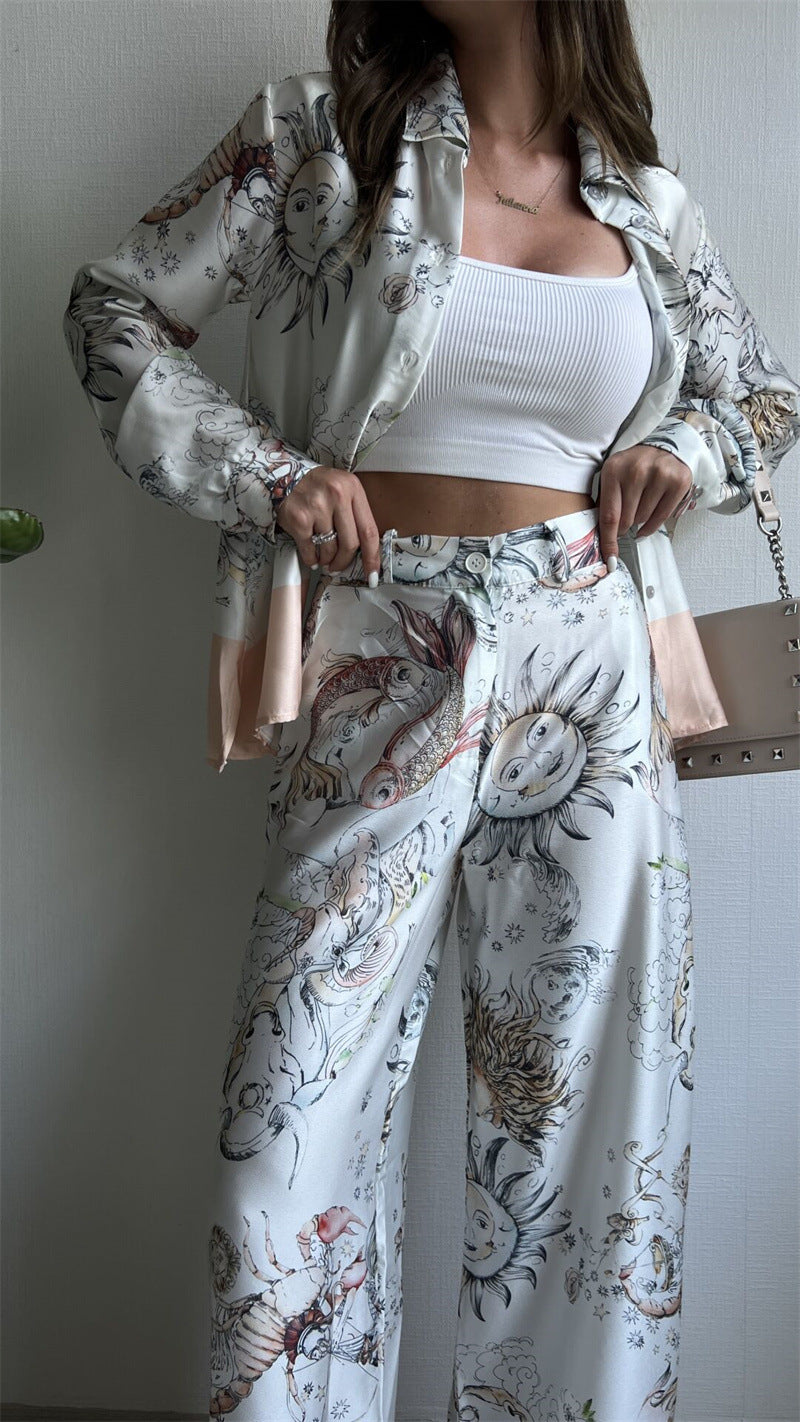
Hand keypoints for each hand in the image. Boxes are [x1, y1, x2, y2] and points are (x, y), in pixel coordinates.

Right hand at [275, 465, 380, 579]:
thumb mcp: (342, 489)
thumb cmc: (316, 487)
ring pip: (330, 549)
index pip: (369, 530)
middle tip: (338, 567)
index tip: (373, 574)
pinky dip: (311, 558)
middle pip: (351, 543)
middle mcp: (337, 495)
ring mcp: (317, 507)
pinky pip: (310, 550)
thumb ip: (354, 513)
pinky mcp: (299, 519)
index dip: (372, 556)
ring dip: (327, 560)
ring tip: (323, 558)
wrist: (283, 476)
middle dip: (345, 561)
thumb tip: (365, 551)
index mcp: (353, 488)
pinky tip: (311, 556)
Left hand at [596, 446, 693, 562]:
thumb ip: (605, 503)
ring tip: (640, 506)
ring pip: (644, 519)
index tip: (610, 559)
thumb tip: (600, 537)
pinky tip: (648, 521)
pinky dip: (653, 524)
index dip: (609, 541)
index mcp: (613, 470)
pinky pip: (662, 517)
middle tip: (626, 517)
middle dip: (624, 526)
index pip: (609, 515)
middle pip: (627, 520)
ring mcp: (660, 475)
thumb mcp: (612, 477)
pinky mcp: (678, 482)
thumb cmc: (632, 467)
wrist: (661, 446)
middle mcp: (636, 471)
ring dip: (639, 521)